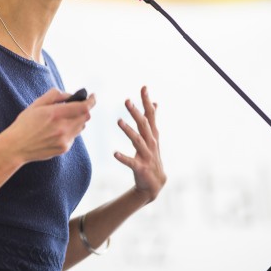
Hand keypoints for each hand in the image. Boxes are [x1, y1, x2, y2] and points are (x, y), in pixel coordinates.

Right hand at [7, 88, 95, 163]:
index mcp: (56, 114)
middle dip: (83, 109)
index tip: (93, 96)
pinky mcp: (64, 148)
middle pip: (85, 116)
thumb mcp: (36, 104)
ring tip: (63, 119)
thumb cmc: (24, 124)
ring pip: (81, 126)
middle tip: (75, 106)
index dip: (92, 100)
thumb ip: (54, 96)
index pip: (84, 107)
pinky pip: (74, 136)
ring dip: (77, 120)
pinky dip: (70, 130)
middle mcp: (63, 128)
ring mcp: (64, 140)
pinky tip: (57, 130)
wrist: (16, 147)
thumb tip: (69, 95)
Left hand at [114, 86, 165, 201]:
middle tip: (127, 100)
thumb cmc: (152, 156)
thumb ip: (152, 120)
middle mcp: (151, 143)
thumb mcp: (153, 137)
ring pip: (137, 141)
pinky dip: (123, 157)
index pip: (150, 115)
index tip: (144, 87)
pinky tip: (114, 153)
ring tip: (118, 121)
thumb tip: (155, 102)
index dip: (146, 101)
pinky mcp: (140, 168)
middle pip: (144, 125)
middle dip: (136, 112)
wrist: (155, 183)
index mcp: (152, 134)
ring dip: (128, 131)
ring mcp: (146, 155)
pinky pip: (131, 162)